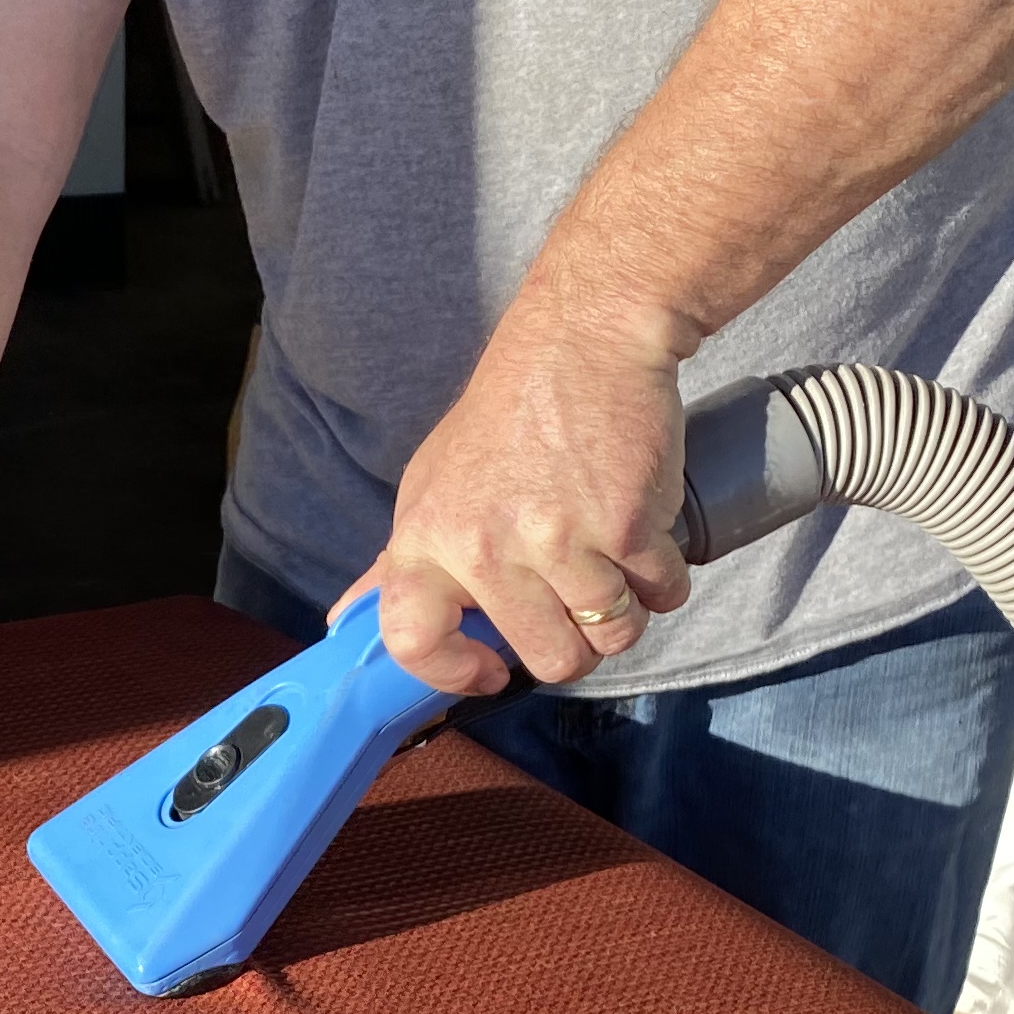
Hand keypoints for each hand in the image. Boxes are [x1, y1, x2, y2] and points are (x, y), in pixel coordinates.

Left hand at [337, 289, 695, 696]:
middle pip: (548, 660)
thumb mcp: (431, 483)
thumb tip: (349, 621)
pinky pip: (661, 596)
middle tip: (578, 602)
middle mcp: (486, 547)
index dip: (452, 673)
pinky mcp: (625, 527)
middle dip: (575, 645)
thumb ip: (399, 563)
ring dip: (624, 612)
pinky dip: (664, 579)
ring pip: (611, 637)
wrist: (584, 340)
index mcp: (427, 538)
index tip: (489, 670)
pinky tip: (646, 538)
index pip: (412, 641)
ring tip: (613, 564)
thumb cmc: (508, 415)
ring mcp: (558, 540)